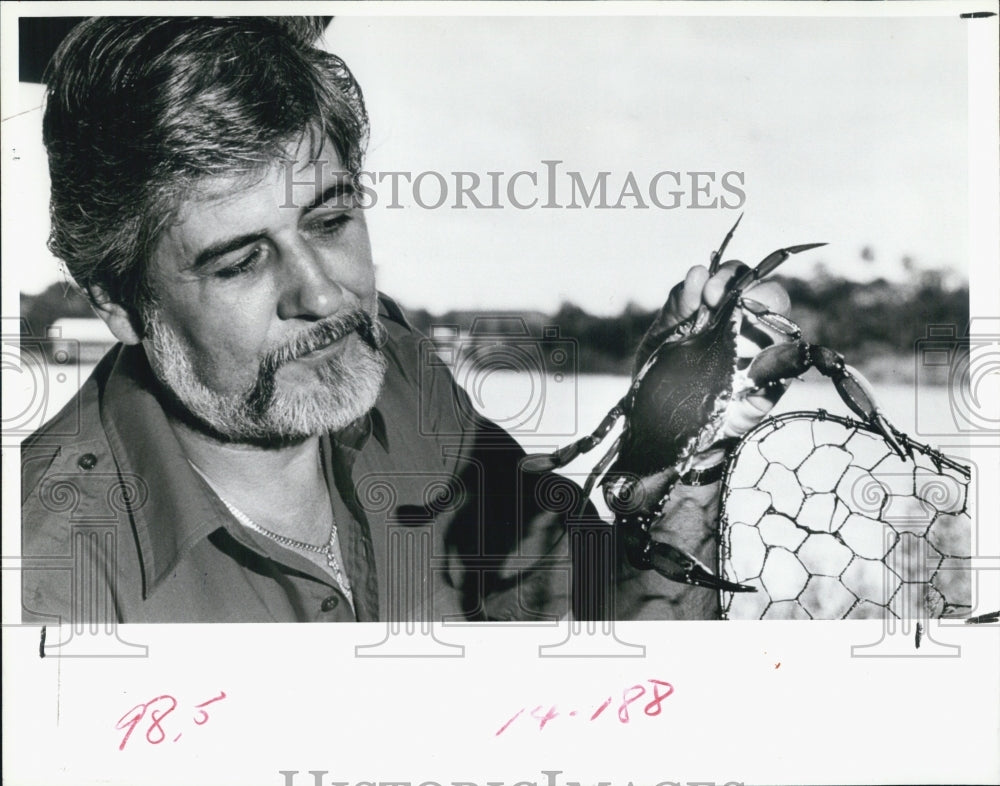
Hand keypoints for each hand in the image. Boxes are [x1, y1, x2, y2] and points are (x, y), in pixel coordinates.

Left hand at [633, 261, 793, 468]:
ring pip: (784, 326)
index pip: (740, 279)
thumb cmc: (662, 380)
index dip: (729, 276)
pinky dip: (781, 356)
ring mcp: (761, 358)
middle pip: (771, 296)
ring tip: (731, 329)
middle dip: (753, 290)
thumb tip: (697, 273)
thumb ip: (678, 307)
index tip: (708, 291)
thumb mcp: (660, 340)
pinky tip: (752, 360)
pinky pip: (789, 366)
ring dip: (764, 320)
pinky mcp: (769, 388)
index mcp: (720, 313)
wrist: (662, 432)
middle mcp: (746, 330)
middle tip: (718, 301)